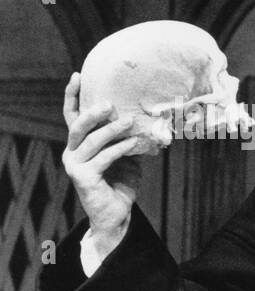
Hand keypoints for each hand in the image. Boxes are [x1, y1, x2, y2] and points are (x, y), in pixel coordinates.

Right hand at [62, 72, 140, 253]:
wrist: (116, 214)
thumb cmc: (120, 183)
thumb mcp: (126, 156)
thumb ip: (127, 138)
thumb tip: (147, 118)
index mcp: (78, 144)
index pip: (71, 116)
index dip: (73, 96)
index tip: (78, 75)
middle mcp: (71, 153)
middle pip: (77, 125)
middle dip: (93, 111)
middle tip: (110, 102)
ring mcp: (75, 166)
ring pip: (92, 141)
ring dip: (112, 129)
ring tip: (130, 120)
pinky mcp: (83, 178)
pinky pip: (104, 158)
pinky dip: (120, 149)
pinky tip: (134, 142)